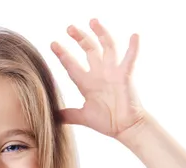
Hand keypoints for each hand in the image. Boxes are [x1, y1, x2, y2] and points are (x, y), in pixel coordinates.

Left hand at [51, 19, 146, 139]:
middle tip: (69, 28)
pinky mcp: (125, 76)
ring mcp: (112, 73)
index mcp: (87, 83)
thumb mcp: (82, 117)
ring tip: (92, 21)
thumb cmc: (107, 122)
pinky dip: (133, 47)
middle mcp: (99, 74)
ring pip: (107, 47)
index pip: (72, 65)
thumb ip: (68, 114)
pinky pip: (129, 59)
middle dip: (79, 38)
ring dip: (100, 33)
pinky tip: (134, 35)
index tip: (53, 43)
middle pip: (88, 50)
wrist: (125, 128)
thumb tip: (51, 116)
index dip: (63, 55)